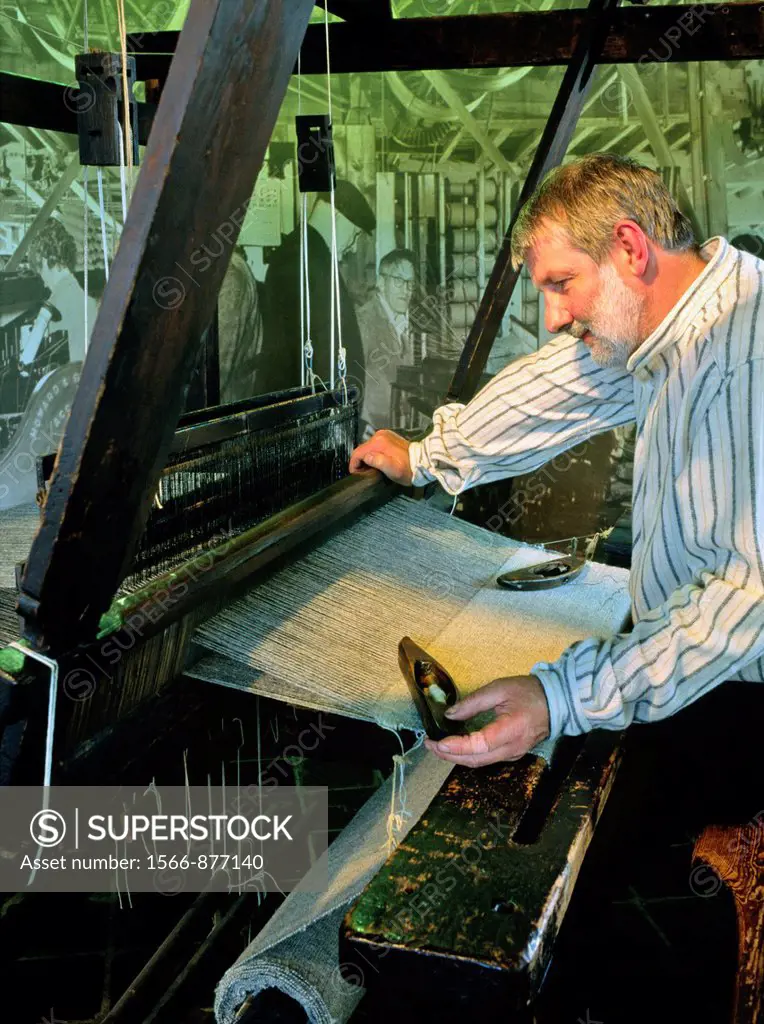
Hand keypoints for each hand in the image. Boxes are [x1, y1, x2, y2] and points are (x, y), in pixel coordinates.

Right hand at [349, 429, 412, 485]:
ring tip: (370, 469)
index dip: (353, 464)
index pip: (358, 452)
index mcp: (379, 443)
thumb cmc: (408, 469)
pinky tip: (377, 461)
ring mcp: (385, 435)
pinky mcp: (388, 437)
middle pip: (362, 449)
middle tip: (363, 473)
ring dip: (366, 458)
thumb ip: (378, 462)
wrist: (422, 462)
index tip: (356, 474)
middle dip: (359, 461)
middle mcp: (380, 436)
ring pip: (367, 447)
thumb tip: (366, 457)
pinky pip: (375, 445)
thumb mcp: (393, 470)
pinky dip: (373, 453)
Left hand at [423, 675, 549, 766]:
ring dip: (456, 757)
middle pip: (475, 760)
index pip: (479, 745)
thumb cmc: (529, 692)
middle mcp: (512, 748)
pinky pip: (486, 759)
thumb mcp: (499, 689)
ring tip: (438, 746)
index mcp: (511, 730)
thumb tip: (450, 714)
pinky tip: (456, 747)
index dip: (457, 746)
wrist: (556, 702)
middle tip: (429, 744)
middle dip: (448, 755)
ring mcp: (513, 754)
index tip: (438, 741)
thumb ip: (473, 702)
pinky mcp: (512, 754)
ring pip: (479, 762)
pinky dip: (468, 755)